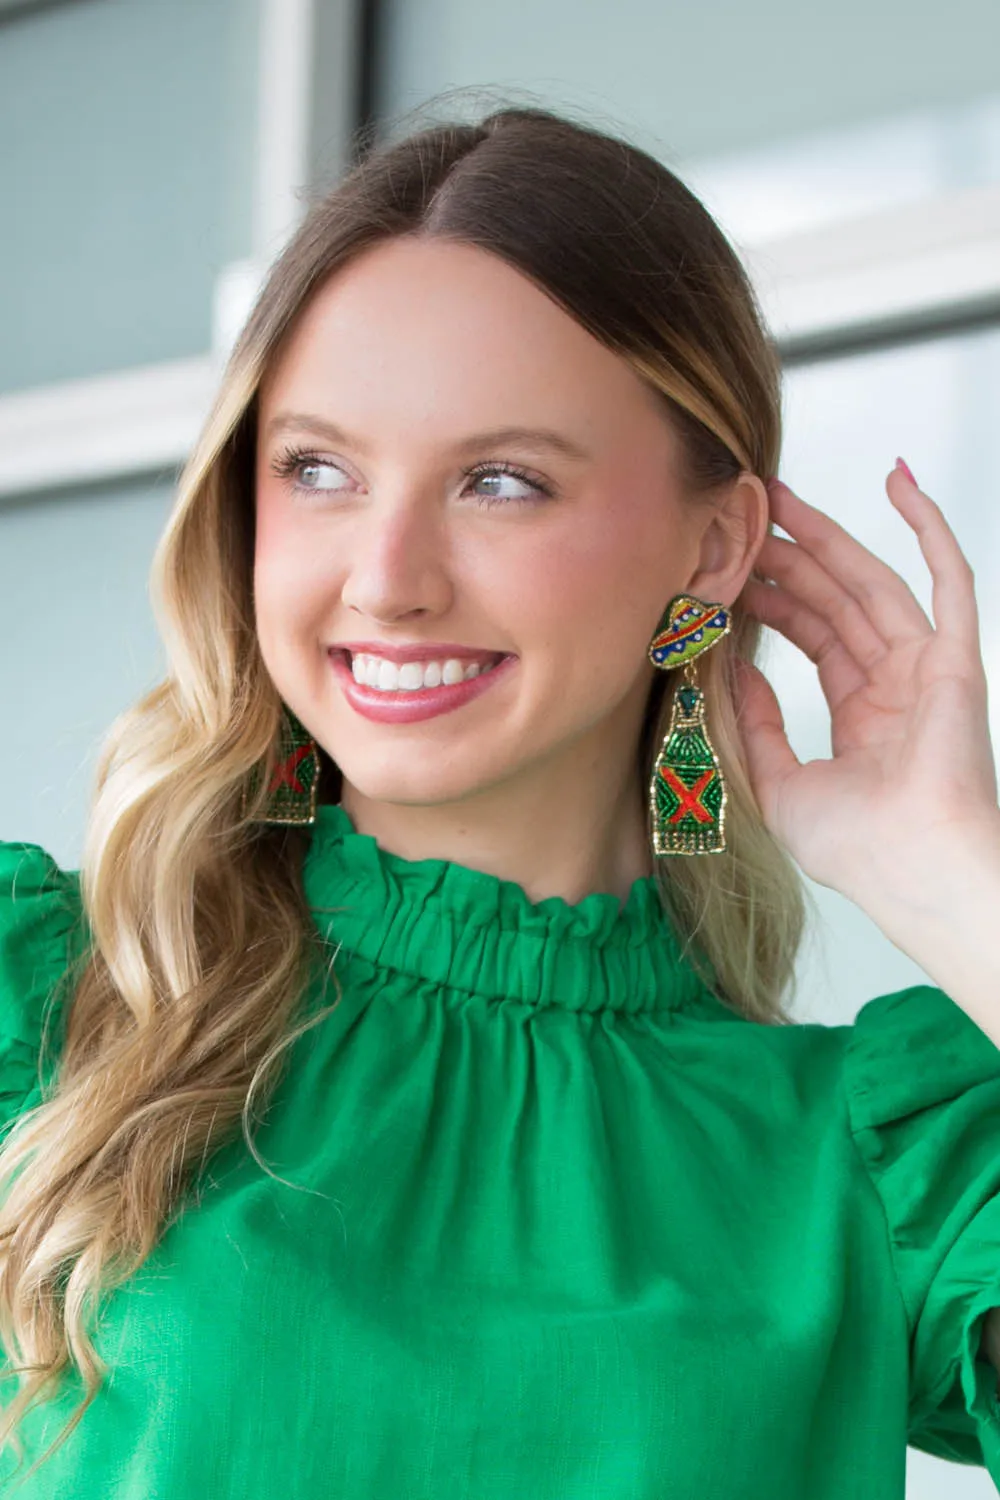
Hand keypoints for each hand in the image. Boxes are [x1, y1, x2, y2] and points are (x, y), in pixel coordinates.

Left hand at [734, 462, 999, 905]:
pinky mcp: (955, 659)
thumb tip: (728, 668)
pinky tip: (898, 482)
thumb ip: (755, 724)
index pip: (813, 638)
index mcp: (863, 716)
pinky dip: (928, 528)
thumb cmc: (856, 847)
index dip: (773, 600)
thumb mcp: (779, 782)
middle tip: (747, 516)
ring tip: (780, 498)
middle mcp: (896, 685)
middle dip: (790, 557)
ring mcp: (928, 668)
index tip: (734, 569)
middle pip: (836, 601)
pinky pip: (948, 579)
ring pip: (872, 583)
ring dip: (828, 538)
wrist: (910, 871)